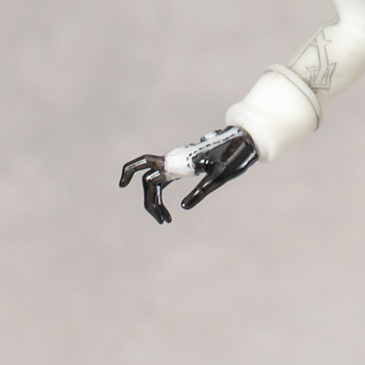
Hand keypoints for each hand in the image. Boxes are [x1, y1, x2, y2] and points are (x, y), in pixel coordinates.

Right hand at [118, 125, 258, 225]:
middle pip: (149, 182)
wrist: (242, 143)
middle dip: (150, 202)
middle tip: (163, 222)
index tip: (122, 185)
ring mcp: (177, 166)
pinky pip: (163, 184)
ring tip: (166, 221)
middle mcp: (173, 162)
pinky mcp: (182, 170)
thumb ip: (202, 190)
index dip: (129, 171)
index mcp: (178, 161)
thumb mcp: (219, 176)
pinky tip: (169, 213)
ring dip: (156, 203)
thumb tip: (183, 207)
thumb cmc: (231, 157)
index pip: (146, 165)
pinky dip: (162, 198)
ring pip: (155, 184)